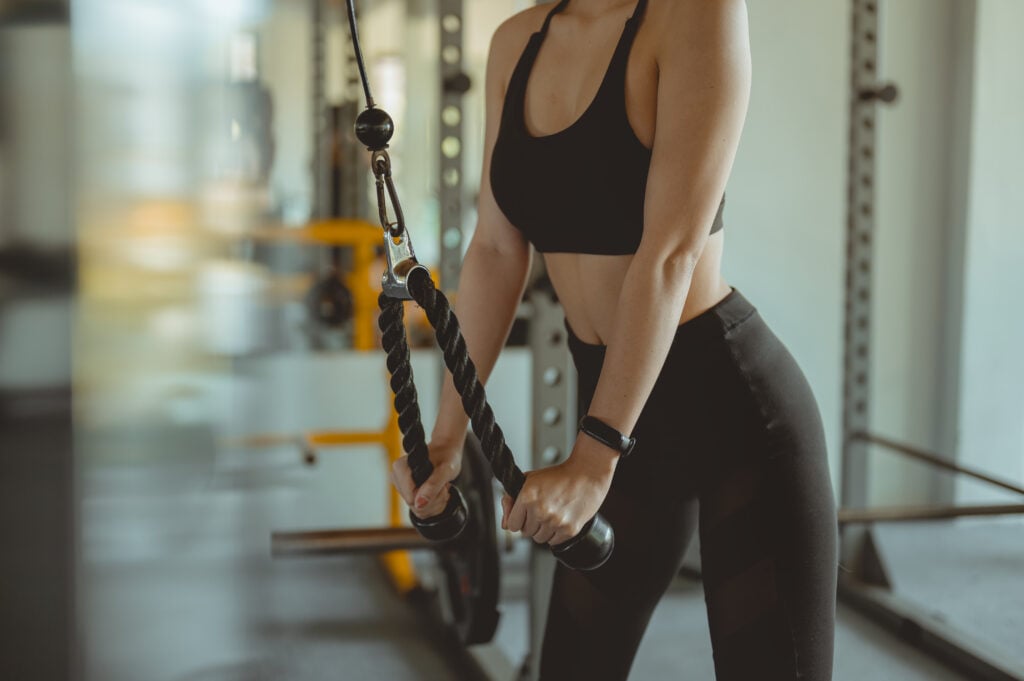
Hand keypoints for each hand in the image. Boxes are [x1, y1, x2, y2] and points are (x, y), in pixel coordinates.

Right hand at [390, 438, 462, 519]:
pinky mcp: (407, 493)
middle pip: (415, 506)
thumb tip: (419, 504)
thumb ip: (432, 486)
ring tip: (440, 486)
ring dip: (436, 502)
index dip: (429, 495)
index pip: (411, 498)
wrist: (446, 451)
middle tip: (442, 485)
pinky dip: (433, 504)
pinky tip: (436, 491)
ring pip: (418, 510)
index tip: (439, 483)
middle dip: (434, 499)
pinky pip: (420, 510)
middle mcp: (397, 478)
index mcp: (400, 468)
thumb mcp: (445, 470)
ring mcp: (401, 487)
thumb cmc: (446, 456)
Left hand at [501, 438, 616, 545]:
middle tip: (542, 510)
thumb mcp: (529, 480)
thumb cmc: (559, 475)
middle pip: (526, 533)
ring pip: (539, 539)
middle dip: (531, 523)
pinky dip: (556, 534)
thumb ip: (511, 500)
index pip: (512, 525)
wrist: (587, 474)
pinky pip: (554, 542)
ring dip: (543, 530)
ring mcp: (555, 522)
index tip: (525, 513)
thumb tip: (504, 525)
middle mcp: (540, 511)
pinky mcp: (569, 530)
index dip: (518, 519)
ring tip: (553, 513)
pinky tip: (561, 518)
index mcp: (527, 497)